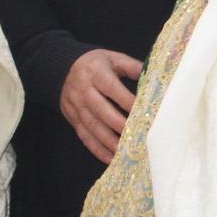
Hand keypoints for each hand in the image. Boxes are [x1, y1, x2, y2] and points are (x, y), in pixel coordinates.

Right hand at [60, 49, 143, 163]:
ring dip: (109, 141)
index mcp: (95, 73)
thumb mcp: (113, 58)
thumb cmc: (96, 63)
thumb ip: (132, 67)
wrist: (62, 68)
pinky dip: (96, 149)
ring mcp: (76, 106)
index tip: (142, 111)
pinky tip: (110, 158)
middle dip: (118, 124)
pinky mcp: (72, 119)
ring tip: (125, 151)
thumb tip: (154, 77)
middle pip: (100, 110)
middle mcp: (83, 91)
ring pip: (92, 126)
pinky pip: (84, 136)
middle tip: (135, 135)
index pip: (111, 88)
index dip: (126, 100)